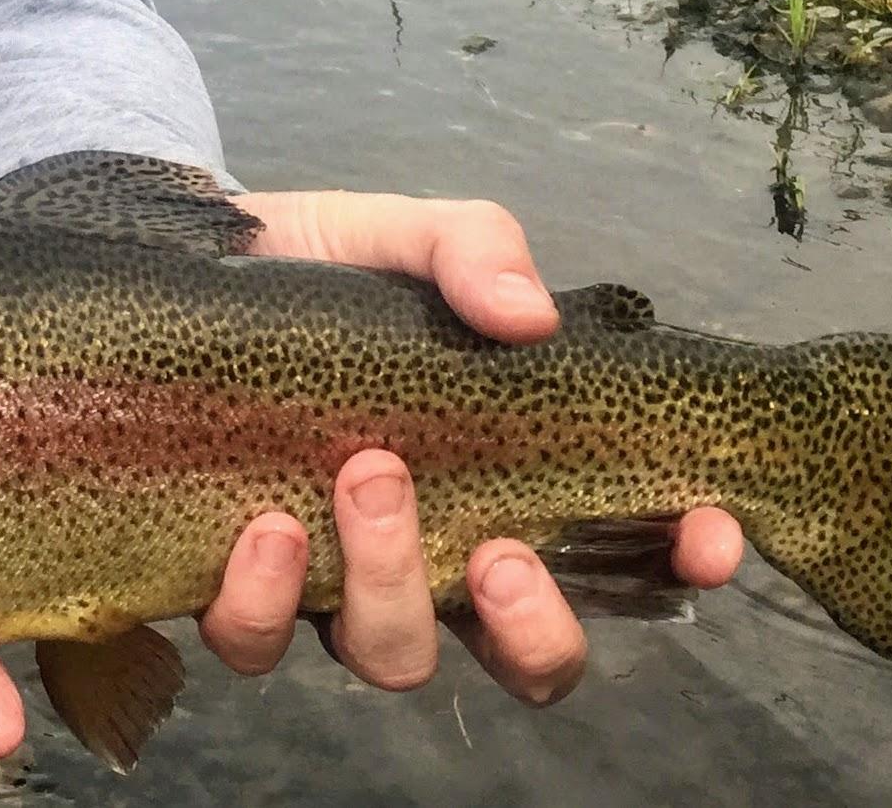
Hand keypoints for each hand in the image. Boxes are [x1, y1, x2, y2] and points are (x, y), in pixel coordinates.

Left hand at [194, 193, 744, 706]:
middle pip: (524, 657)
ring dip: (392, 592)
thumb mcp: (405, 233)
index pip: (624, 554)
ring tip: (367, 482)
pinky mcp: (236, 583)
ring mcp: (337, 580)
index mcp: (503, 479)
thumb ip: (474, 249)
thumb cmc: (321, 263)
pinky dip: (264, 604)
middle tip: (500, 551)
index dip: (679, 561)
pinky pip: (257, 642)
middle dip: (531, 628)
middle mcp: (434, 553)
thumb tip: (528, 314)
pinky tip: (265, 528)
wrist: (187, 260)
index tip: (704, 530)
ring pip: (394, 656)